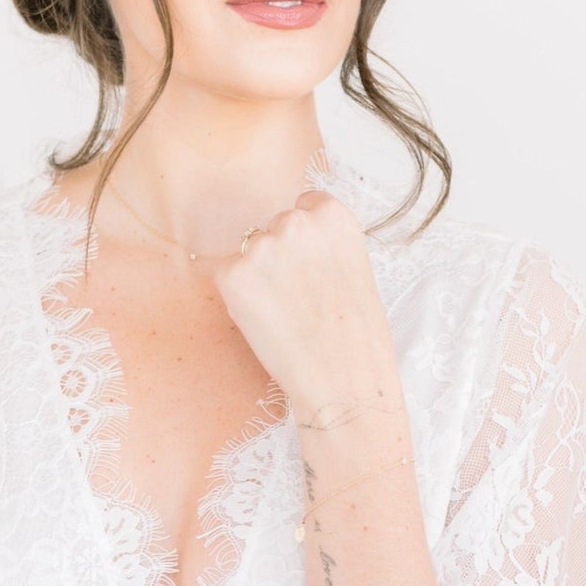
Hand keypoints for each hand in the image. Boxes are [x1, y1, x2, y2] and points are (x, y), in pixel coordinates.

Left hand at [210, 189, 402, 418]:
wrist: (343, 380)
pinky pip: (228, 279)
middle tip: (300, 299)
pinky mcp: (232, 274)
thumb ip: (324, 244)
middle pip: (274, 228)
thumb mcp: (355, 269)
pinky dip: (240, 300)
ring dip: (258, 278)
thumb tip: (292, 245)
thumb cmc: (356, 335)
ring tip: (287, 315)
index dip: (306, 242)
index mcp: (333, 215)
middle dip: (280, 257)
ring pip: (250, 254)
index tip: (313, 268)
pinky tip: (267, 323)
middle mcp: (295, 221)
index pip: (304, 206)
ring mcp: (261, 245)